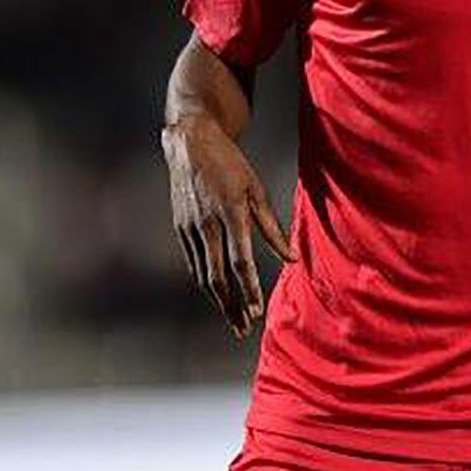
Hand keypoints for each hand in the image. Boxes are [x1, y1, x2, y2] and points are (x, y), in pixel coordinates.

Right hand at [161, 116, 295, 338]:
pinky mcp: (180, 227)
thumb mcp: (256, 189)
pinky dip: (205, 281)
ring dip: (218, 300)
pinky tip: (217, 294)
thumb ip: (272, 227)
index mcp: (230, 212)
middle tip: (243, 328)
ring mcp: (190, 227)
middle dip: (231, 305)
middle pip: (217, 276)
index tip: (256, 311)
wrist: (191, 142)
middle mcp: (207, 224)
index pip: (239, 261)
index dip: (248, 289)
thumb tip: (291, 259)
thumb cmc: (231, 164)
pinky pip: (194, 262)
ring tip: (232, 320)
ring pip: (203, 273)